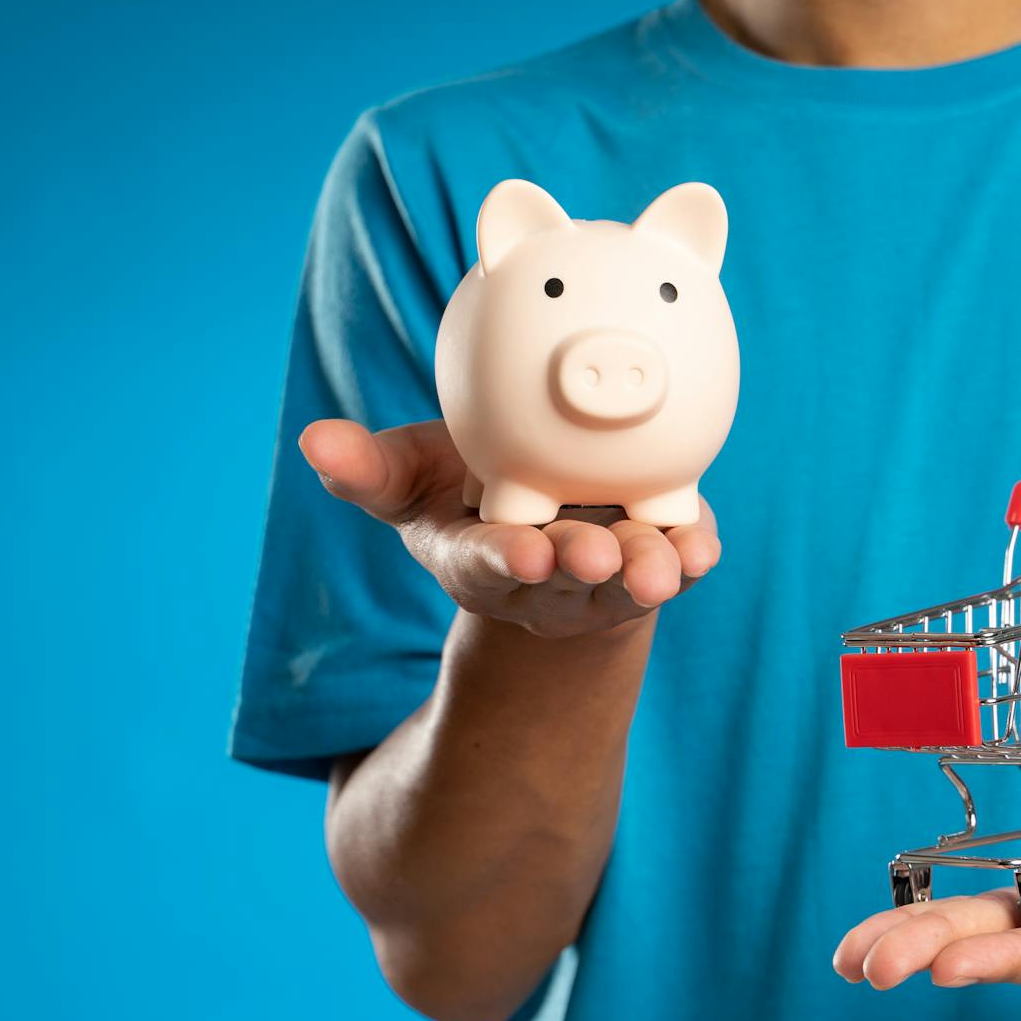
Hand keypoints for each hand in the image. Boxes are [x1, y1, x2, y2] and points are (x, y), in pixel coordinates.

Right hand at [298, 418, 719, 638]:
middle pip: (564, 579)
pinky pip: (680, 557)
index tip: (526, 555)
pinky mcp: (659, 553)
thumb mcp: (414, 481)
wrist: (549, 515)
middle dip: (582, 568)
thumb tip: (315, 441)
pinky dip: (694, 554)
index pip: (486, 564)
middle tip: (600, 556)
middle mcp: (544, 576)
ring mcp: (605, 573)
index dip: (504, 561)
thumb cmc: (470, 492)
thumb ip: (370, 469)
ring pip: (628, 578)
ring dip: (647, 572)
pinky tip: (705, 549)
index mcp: (478, 558)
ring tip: (665, 566)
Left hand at [832, 837, 1020, 1017]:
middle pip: (1014, 949)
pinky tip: (851, 948)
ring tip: (847, 961)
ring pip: (980, 937)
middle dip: (943, 954)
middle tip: (873, 967)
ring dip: (911, 946)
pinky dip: (913, 931)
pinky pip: (970, 922)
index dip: (1020, 955)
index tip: (955, 966)